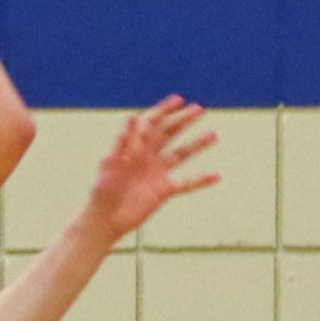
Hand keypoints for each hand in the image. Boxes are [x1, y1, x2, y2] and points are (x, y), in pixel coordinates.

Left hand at [84, 96, 218, 242]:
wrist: (105, 219)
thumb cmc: (103, 190)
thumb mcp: (111, 163)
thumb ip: (124, 141)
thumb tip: (132, 116)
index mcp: (133, 147)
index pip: (150, 123)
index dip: (164, 110)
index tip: (179, 100)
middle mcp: (147, 157)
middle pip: (169, 134)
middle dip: (183, 120)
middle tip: (199, 109)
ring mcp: (157, 173)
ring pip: (181, 154)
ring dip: (197, 144)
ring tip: (213, 135)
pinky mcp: (164, 190)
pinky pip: (186, 183)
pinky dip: (200, 180)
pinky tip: (216, 175)